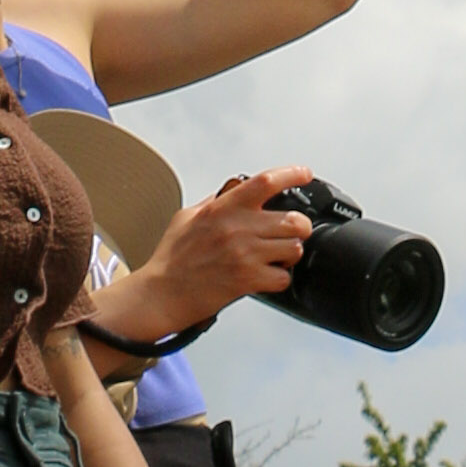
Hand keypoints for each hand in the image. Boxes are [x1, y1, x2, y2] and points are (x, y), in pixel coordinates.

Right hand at [118, 169, 322, 337]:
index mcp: (223, 208)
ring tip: (278, 256)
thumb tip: (234, 190)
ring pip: (294, 248)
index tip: (303, 173)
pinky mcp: (248, 280)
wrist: (162, 293)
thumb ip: (215, 202)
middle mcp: (237, 228)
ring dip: (290, 252)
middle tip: (292, 231)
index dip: (291, 174)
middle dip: (300, 226)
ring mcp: (245, 255)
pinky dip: (280, 278)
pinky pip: (284, 277)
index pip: (266, 182)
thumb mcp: (187, 217)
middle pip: (294, 220)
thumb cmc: (171, 258)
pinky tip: (267, 275)